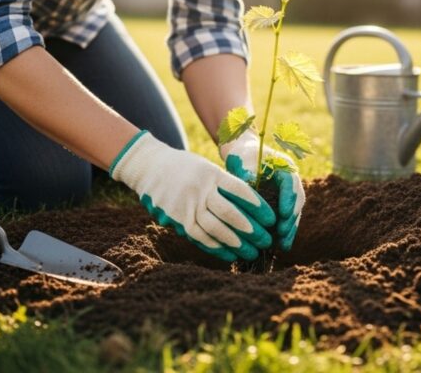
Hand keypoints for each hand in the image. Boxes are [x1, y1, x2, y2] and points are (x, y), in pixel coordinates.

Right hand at [111, 131, 275, 261]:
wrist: (149, 166)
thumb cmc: (185, 167)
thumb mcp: (206, 168)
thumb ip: (225, 185)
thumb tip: (251, 206)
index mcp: (211, 173)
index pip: (240, 191)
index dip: (258, 206)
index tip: (272, 219)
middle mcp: (200, 189)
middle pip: (230, 213)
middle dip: (251, 230)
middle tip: (266, 241)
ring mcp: (186, 204)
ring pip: (215, 228)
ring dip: (235, 243)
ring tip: (251, 252)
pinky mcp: (176, 218)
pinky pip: (198, 236)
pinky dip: (215, 246)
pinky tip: (230, 254)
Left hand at [220, 131, 304, 250]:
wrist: (244, 155)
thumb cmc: (243, 157)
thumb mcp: (243, 164)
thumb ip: (246, 176)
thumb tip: (249, 192)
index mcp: (284, 167)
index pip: (290, 183)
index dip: (289, 199)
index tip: (283, 214)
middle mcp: (291, 180)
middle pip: (297, 200)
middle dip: (291, 219)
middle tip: (283, 234)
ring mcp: (289, 192)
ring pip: (295, 211)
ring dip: (290, 228)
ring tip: (284, 245)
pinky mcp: (283, 202)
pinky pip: (288, 217)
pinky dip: (285, 230)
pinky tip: (281, 245)